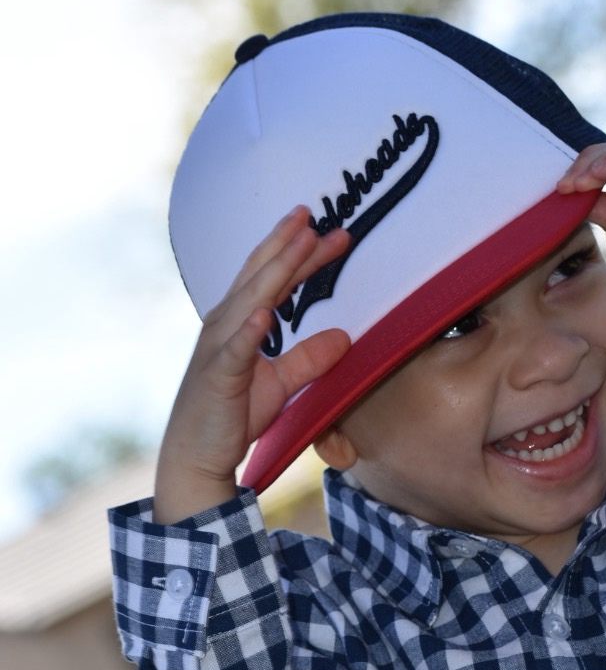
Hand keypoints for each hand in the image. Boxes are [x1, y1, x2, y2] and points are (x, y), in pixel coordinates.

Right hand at [154, 207, 351, 522]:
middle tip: (315, 216)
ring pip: (250, 300)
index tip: (332, 234)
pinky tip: (264, 314)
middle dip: (288, 245)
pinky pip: (234, 350)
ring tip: (299, 243)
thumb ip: (308, 359)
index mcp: (241, 321)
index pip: (275, 279)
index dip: (301, 255)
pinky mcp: (217, 376)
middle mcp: (226, 323)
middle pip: (262, 275)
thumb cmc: (232, 415)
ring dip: (275, 270)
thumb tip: (345, 338)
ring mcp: (219, 346)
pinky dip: (248, 331)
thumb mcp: (280, 384)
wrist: (196, 453)